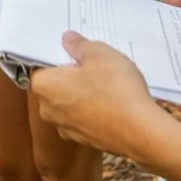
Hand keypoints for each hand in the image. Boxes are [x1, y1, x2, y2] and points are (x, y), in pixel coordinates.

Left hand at [30, 33, 179, 161]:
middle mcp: (48, 110)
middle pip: (55, 85)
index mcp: (44, 86)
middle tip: (94, 65)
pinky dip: (93, 110)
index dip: (58, 57)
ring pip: (70, 103)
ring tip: (107, 84)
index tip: (75, 52)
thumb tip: (67, 39)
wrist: (140, 131)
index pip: (40, 65)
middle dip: (71, 75)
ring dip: (83, 93)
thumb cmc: (115, 88)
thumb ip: (79, 45)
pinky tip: (112, 103)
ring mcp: (66, 128)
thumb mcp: (99, 54)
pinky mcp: (84, 140)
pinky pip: (84, 118)